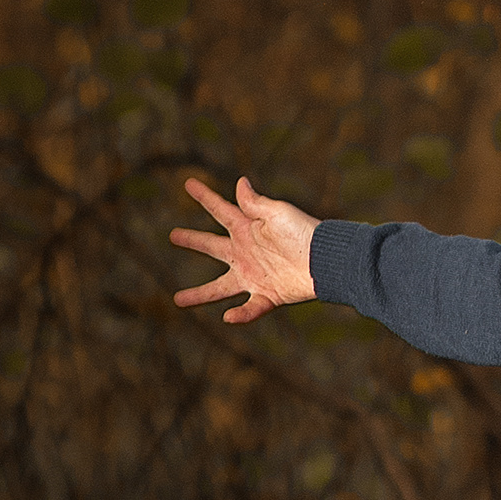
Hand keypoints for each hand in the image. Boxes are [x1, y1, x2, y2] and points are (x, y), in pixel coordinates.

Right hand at [170, 176, 319, 322]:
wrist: (327, 260)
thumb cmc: (305, 232)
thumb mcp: (277, 213)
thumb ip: (254, 203)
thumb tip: (240, 182)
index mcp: (248, 229)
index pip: (221, 210)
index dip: (205, 197)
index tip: (188, 183)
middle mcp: (247, 252)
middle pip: (212, 246)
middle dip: (193, 241)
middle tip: (172, 235)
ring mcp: (255, 276)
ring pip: (221, 287)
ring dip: (199, 294)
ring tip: (178, 300)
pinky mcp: (269, 295)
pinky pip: (251, 308)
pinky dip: (241, 315)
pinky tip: (227, 318)